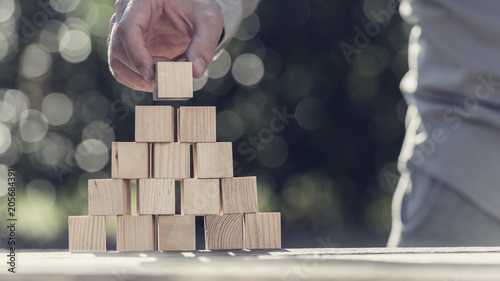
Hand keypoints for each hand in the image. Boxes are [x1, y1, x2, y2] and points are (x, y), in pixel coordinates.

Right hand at [108, 0, 223, 91]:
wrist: (192, 9)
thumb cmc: (197, 9)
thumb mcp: (208, 22)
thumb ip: (204, 45)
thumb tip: (194, 72)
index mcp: (142, 1)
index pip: (128, 29)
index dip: (137, 55)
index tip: (152, 75)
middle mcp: (126, 14)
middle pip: (118, 48)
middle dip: (141, 70)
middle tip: (168, 78)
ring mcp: (124, 31)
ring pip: (116, 61)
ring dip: (137, 79)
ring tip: (164, 81)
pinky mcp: (127, 47)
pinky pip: (122, 68)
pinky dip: (137, 80)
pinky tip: (157, 81)